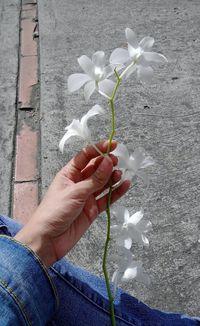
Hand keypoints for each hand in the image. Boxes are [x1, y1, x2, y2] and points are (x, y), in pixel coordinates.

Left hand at [15, 141, 129, 266]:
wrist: (48, 240)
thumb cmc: (55, 211)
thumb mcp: (75, 192)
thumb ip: (94, 179)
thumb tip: (109, 161)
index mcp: (69, 174)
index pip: (85, 157)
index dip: (98, 149)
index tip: (112, 144)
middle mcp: (78, 183)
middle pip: (96, 169)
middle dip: (107, 163)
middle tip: (116, 161)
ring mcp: (87, 197)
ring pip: (103, 183)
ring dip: (112, 177)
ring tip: (120, 174)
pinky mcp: (93, 210)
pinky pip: (107, 198)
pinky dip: (116, 192)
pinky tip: (125, 185)